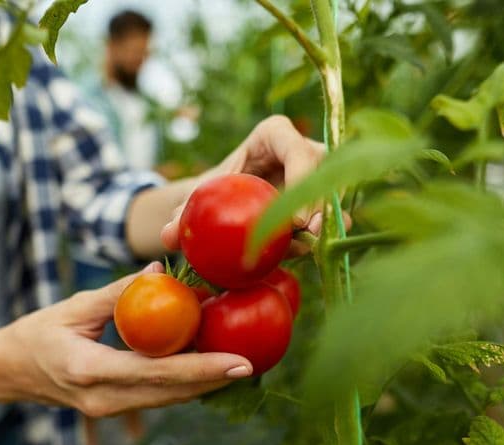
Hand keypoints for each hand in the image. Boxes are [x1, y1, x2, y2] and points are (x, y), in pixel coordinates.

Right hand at [0, 262, 252, 416]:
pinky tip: (207, 366)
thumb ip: (119, 292)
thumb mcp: (74, 307)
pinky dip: (184, 383)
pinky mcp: (114, 408)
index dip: (203, 369)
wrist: (9, 372)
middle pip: (173, 393)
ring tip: (239, 362)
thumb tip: (161, 271)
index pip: (159, 372)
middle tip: (254, 360)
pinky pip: (158, 397)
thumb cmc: (37, 333)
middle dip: (216, 379)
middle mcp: (104, 399)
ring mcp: (109, 410)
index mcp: (91, 370)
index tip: (240, 363)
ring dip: (205, 383)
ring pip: (169, 399)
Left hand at [160, 115, 349, 253]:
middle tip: (308, 236)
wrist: (226, 201)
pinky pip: (335, 213)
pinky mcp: (325, 197)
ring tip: (309, 246)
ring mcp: (320, 172)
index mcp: (275, 134)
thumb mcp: (199, 197)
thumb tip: (168, 236)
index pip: (297, 149)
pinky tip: (310, 250)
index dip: (301, 178)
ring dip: (327, 221)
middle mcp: (305, 148)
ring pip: (334, 193)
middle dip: (321, 204)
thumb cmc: (214, 189)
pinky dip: (325, 233)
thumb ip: (183, 213)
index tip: (295, 219)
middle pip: (324, 172)